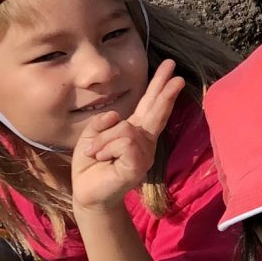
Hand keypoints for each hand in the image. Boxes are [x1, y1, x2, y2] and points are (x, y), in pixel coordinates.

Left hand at [68, 61, 184, 214]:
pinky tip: (103, 159)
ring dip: (103, 140)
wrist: (87, 193)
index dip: (159, 87)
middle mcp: (145, 140)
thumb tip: (117, 116)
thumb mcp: (91, 136)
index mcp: (136, 131)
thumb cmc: (91, 165)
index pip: (149, 105)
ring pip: (125, 129)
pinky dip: (106, 148)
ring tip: (96, 154)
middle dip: (165, 89)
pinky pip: (124, 143)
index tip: (170, 68)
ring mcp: (144, 154)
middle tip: (174, 68)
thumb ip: (103, 122)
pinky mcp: (138, 165)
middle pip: (156, 110)